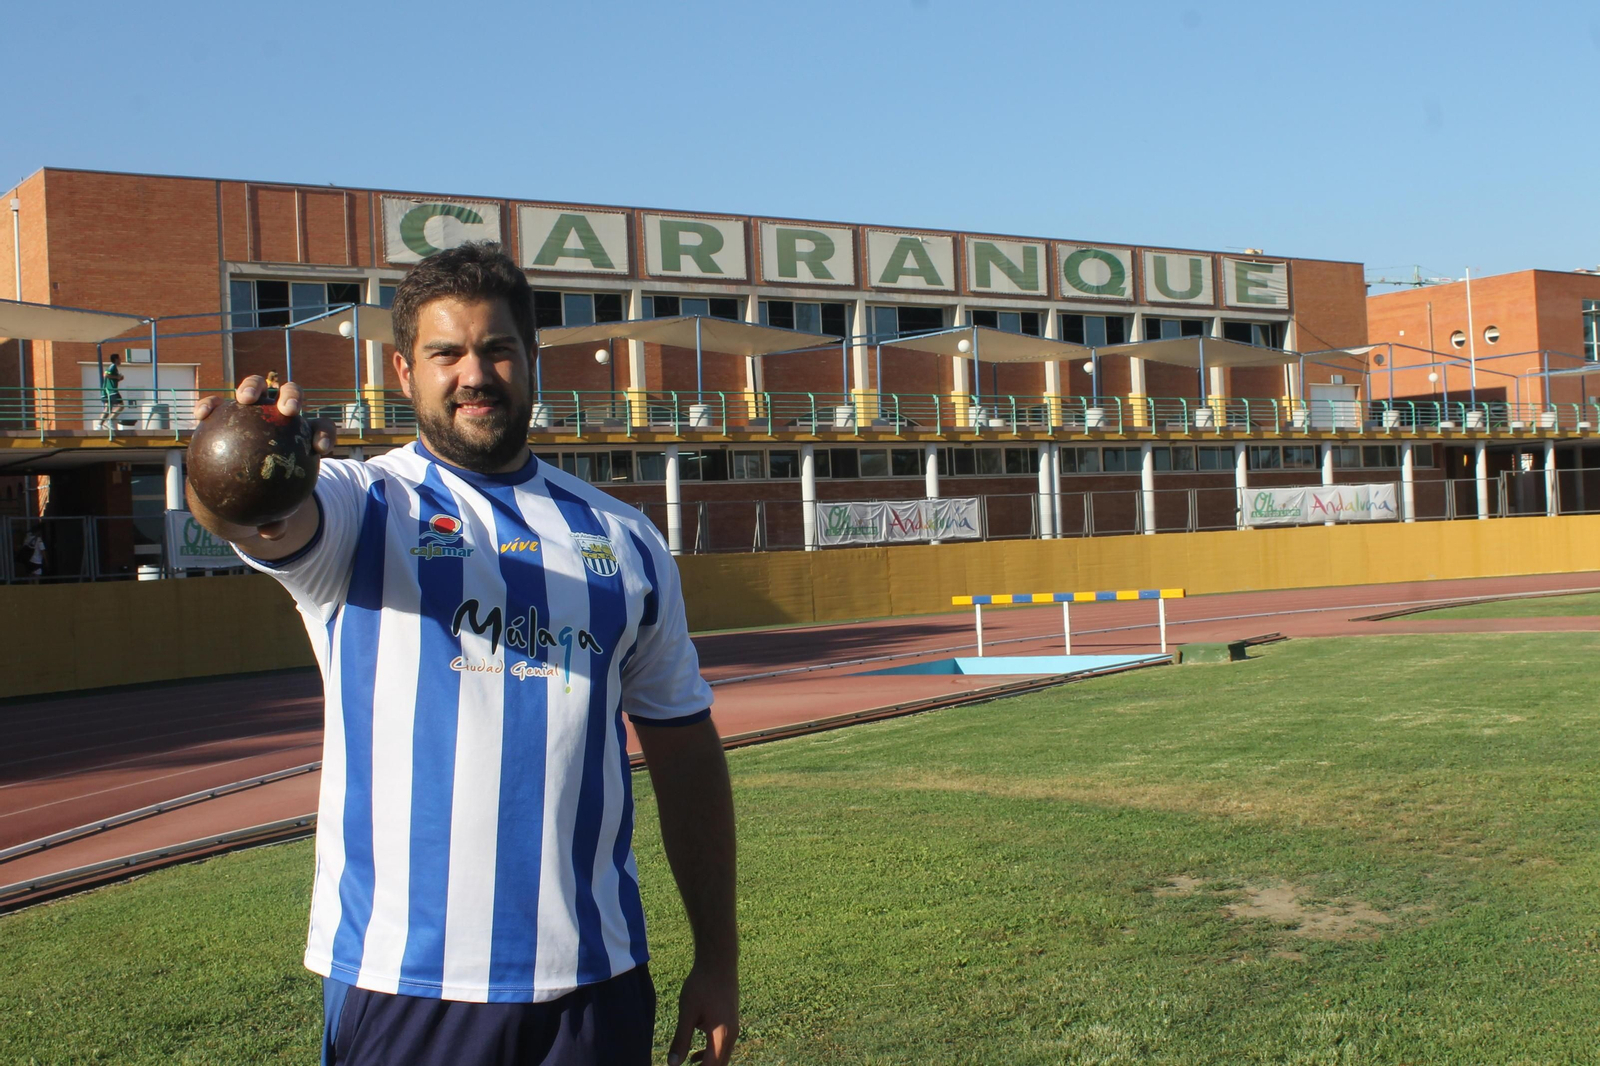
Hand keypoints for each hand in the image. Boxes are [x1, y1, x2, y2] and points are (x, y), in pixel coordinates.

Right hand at [188, 376, 336, 540]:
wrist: (235, 484)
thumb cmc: (260, 497)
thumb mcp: (268, 512)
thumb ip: (275, 521)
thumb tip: (272, 534)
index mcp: (301, 435)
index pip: (319, 429)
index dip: (324, 434)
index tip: (319, 449)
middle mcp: (280, 413)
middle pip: (291, 396)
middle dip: (292, 397)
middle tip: (288, 411)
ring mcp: (253, 407)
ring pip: (256, 388)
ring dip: (252, 387)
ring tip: (244, 400)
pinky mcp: (224, 408)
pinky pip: (216, 404)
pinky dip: (210, 405)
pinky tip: (201, 416)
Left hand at [667, 962, 737, 1065]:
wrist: (719, 962)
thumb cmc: (702, 985)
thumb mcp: (687, 1013)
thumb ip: (681, 1039)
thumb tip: (673, 1064)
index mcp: (721, 1036)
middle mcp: (731, 1036)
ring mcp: (733, 1029)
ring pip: (722, 1058)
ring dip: (707, 1064)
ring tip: (689, 1064)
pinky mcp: (731, 1023)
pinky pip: (722, 1047)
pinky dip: (710, 1055)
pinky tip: (695, 1054)